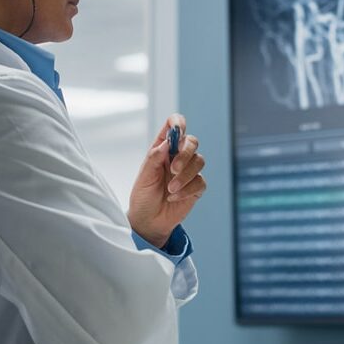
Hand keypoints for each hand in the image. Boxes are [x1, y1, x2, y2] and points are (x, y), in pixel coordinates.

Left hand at [127, 113, 206, 247]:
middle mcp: (177, 156)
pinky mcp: (196, 187)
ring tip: (170, 189)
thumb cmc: (143, 196)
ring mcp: (188, 171)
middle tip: (173, 170)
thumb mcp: (144, 176)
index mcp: (163, 148)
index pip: (174, 126)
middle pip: (192, 142)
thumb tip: (167, 142)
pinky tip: (174, 197)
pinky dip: (187, 190)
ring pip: (199, 161)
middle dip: (185, 154)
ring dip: (185, 176)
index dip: (178, 123)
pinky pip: (200, 181)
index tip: (177, 131)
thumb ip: (154, 157)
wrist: (149, 221)